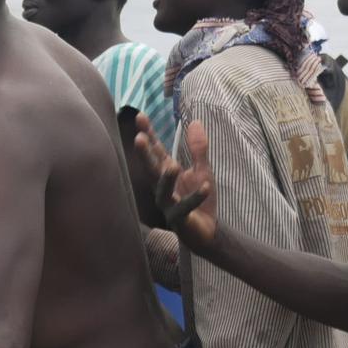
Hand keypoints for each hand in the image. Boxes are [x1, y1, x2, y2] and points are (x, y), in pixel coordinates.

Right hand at [134, 113, 217, 250]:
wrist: (207, 231)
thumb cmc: (200, 199)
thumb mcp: (202, 169)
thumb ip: (198, 148)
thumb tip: (195, 121)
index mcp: (167, 172)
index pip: (156, 151)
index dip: (149, 134)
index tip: (140, 117)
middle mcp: (163, 187)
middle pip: (152, 169)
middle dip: (146, 155)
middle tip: (139, 139)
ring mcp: (169, 204)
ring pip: (163, 191)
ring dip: (167, 179)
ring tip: (172, 165)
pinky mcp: (180, 219)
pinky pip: (186, 208)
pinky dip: (196, 198)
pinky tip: (206, 187)